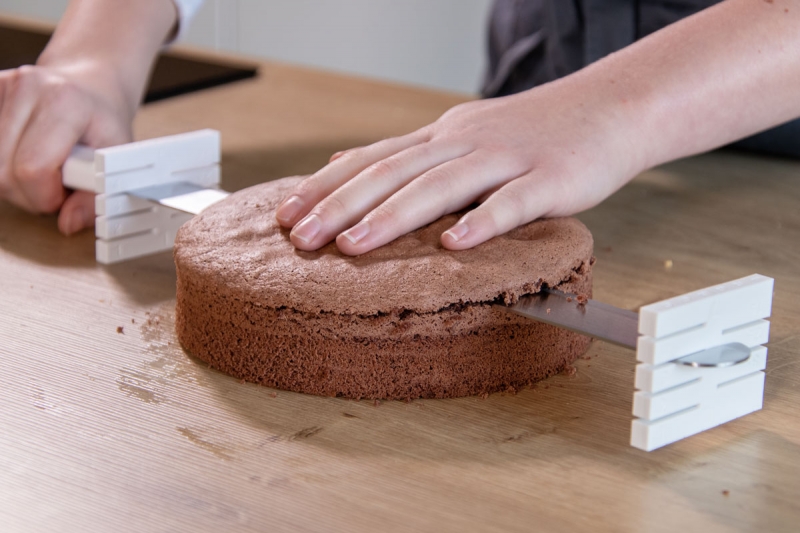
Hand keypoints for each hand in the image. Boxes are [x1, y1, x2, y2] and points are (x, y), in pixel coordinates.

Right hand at [0, 61, 132, 234]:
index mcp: (64, 102)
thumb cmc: (101, 122)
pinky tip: (20, 157)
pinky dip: (1, 165)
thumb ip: (94, 196)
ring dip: (12, 182)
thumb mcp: (115, 158)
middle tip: (53, 184)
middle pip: (3, 174)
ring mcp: (1, 87)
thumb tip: (69, 224)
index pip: (32, 169)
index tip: (64, 194)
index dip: (46, 196)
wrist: (88, 85)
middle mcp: (27, 88)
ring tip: (39, 169)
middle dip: (29, 194)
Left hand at [275, 80, 642, 254]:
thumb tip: (346, 165)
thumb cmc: (535, 132)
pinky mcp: (551, 179)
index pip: (372, 158)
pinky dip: (482, 221)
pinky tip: (453, 244)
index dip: (325, 185)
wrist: (609, 108)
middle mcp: (465, 143)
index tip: (284, 213)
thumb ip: (411, 155)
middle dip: (341, 205)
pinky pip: (513, 202)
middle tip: (300, 237)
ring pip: (442, 185)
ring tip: (353, 245)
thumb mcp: (463, 135)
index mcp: (442, 137)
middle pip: (394, 171)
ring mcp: (507, 159)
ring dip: (393, 216)